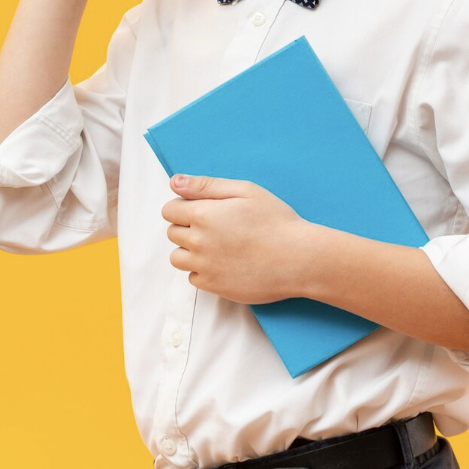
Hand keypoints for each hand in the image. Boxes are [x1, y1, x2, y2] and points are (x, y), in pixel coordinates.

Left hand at [161, 174, 314, 304]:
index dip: (183, 207)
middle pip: (172, 233)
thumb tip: (174, 182)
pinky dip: (203, 271)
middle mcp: (198, 242)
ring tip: (215, 246)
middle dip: (187, 227)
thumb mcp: (245, 191)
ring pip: (178, 258)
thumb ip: (205, 185)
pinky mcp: (215, 287)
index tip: (201, 210)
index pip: (169, 210)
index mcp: (202, 215)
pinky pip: (193, 278)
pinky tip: (224, 263)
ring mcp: (205, 267)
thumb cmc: (276, 220)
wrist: (300, 258)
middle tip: (216, 227)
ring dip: (189, 251)